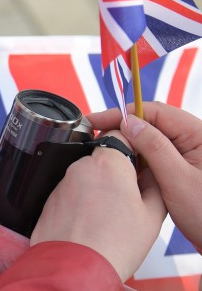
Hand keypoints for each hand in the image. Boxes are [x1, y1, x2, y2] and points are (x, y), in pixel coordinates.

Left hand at [30, 131, 165, 280]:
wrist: (74, 270)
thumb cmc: (114, 245)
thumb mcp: (151, 215)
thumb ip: (155, 184)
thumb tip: (152, 173)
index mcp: (108, 163)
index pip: (121, 135)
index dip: (133, 148)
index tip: (139, 165)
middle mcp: (80, 167)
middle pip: (102, 159)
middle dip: (115, 174)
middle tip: (126, 201)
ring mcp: (61, 184)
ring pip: (85, 178)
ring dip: (96, 190)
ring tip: (106, 220)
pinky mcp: (48, 201)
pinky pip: (70, 195)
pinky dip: (80, 205)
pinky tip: (89, 226)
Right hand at [87, 102, 201, 252]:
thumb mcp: (177, 179)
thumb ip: (154, 147)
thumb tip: (130, 124)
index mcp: (199, 134)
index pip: (156, 111)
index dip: (124, 114)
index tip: (99, 121)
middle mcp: (195, 139)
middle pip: (152, 121)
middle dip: (123, 127)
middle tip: (98, 136)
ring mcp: (187, 153)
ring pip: (151, 137)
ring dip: (129, 142)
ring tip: (108, 149)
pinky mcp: (180, 166)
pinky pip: (154, 154)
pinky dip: (137, 156)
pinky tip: (124, 164)